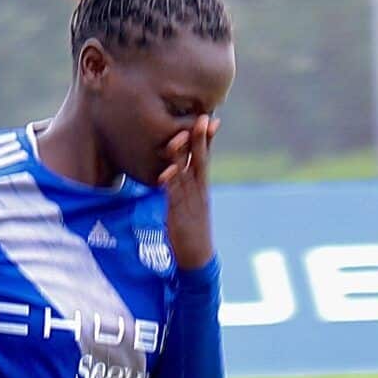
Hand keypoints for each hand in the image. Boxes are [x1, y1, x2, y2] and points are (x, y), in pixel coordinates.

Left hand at [159, 115, 219, 272]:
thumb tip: (177, 171)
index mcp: (202, 188)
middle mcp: (199, 193)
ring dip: (183, 156)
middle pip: (200, 162)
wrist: (197, 259)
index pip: (206, 159)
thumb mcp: (191, 205)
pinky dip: (171, 183)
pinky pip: (175, 197)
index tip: (211, 118)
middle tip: (202, 117)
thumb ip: (185, 187)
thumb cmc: (191, 231)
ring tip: (179, 137)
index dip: (208, 139)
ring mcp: (191, 203)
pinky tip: (166, 171)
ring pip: (187, 176)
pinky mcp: (180, 216)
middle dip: (201, 140)